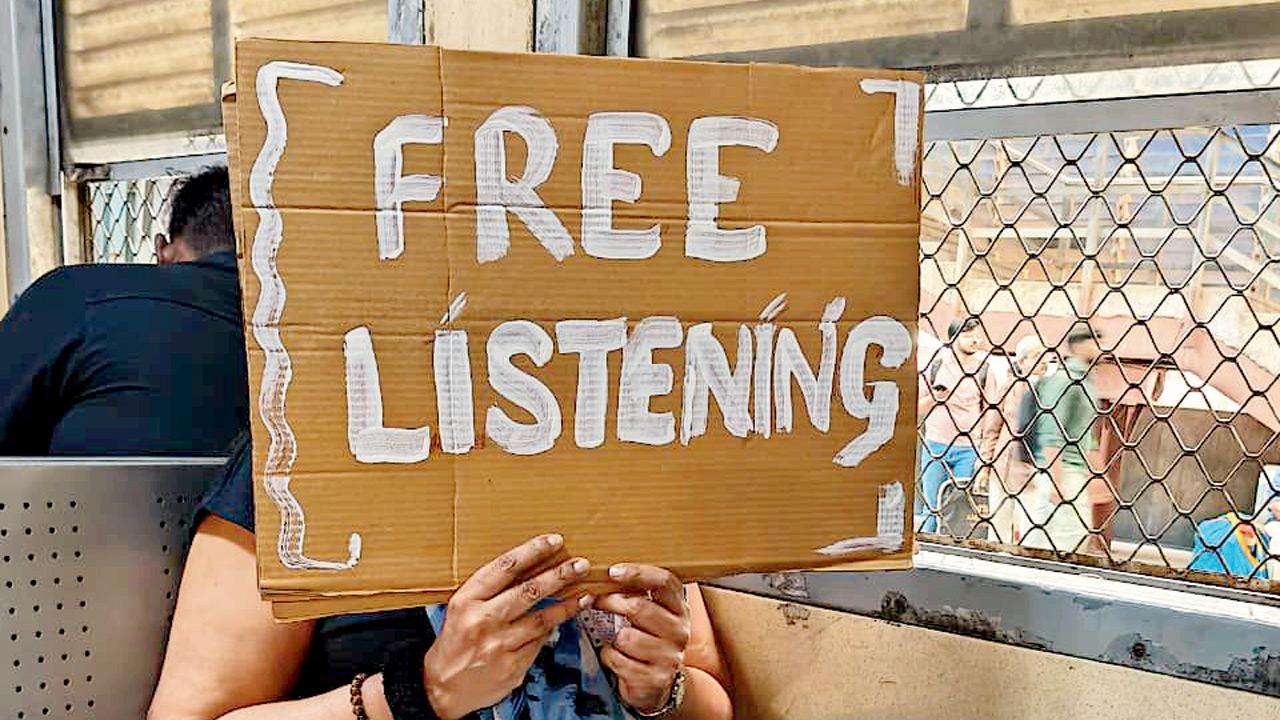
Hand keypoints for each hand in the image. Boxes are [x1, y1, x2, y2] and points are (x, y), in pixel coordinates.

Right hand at [423, 534, 591, 719]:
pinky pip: (539, 642)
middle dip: (560, 575)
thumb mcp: (461, 608)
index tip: (554, 541)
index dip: (533, 551)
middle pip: (529, 591)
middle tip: (581, 564)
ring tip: (586, 593)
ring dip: (568, 605)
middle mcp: (482, 620)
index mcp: (467, 600)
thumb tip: (531, 567)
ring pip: (542, 619)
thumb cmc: (455, 641)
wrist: (442, 687)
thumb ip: (490, 590)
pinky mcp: (512, 667)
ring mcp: (499, 645)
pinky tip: (565, 619)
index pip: (505, 567)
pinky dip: (553, 629)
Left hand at [594, 564, 690, 714]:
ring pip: (626, 637)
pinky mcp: (656, 678)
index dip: (638, 573)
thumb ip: (637, 593)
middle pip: (639, 608)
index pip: (664, 582)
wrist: (659, 683)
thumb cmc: (648, 640)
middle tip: (597, 600)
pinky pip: (618, 660)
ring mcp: (670, 656)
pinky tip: (618, 657)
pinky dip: (610, 657)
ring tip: (618, 640)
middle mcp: (679, 630)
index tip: (613, 571)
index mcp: (679, 608)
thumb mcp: (651, 614)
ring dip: (613, 638)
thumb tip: (607, 572)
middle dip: (611, 602)